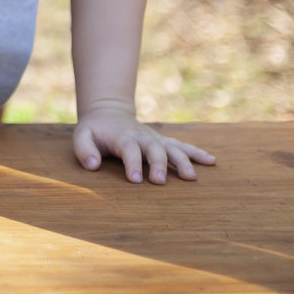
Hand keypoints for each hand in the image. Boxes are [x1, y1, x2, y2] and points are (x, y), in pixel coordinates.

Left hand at [73, 106, 215, 183]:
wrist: (109, 112)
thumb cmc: (94, 130)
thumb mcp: (81, 136)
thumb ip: (84, 150)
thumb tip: (93, 166)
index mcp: (122, 137)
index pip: (129, 149)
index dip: (132, 164)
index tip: (135, 180)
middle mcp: (142, 137)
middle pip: (154, 149)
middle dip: (159, 164)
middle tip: (160, 181)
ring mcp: (155, 139)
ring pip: (172, 148)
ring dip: (183, 161)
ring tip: (192, 178)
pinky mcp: (163, 142)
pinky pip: (182, 146)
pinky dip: (197, 153)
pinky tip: (211, 161)